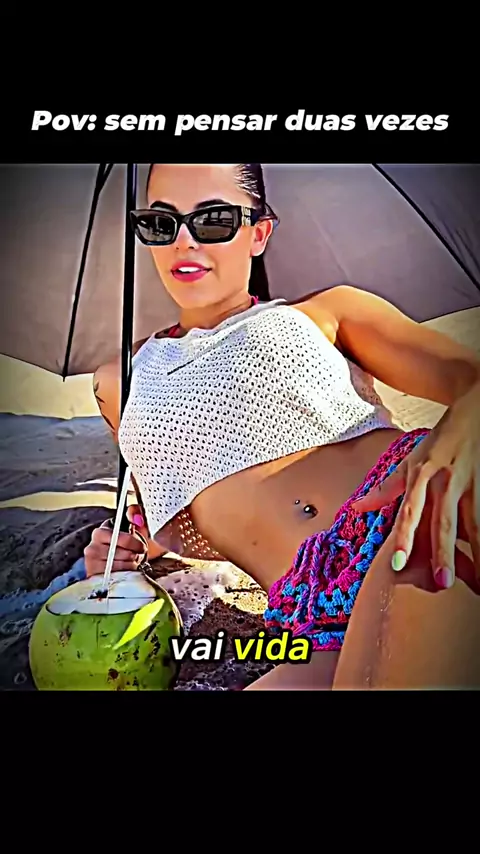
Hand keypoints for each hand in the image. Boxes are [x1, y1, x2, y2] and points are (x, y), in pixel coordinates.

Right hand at [84, 504, 147, 577]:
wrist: (115, 563)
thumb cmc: (125, 544)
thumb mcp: (132, 527)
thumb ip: (135, 514)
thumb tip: (134, 514)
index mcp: (99, 533)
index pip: (117, 537)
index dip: (133, 543)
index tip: (142, 547)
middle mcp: (91, 548)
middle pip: (120, 554)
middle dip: (134, 555)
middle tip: (137, 556)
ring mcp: (91, 564)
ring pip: (120, 566)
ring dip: (131, 565)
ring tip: (131, 563)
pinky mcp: (94, 578)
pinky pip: (115, 578)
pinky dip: (125, 576)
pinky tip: (126, 572)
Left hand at [352, 382, 479, 590]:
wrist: (477, 408)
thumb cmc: (441, 439)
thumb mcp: (411, 458)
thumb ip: (387, 487)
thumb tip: (358, 508)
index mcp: (421, 473)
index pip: (409, 511)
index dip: (402, 537)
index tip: (396, 565)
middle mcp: (446, 478)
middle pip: (444, 522)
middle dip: (444, 553)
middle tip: (442, 584)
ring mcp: (472, 480)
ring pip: (475, 523)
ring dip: (478, 554)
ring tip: (479, 583)